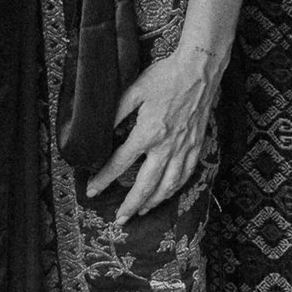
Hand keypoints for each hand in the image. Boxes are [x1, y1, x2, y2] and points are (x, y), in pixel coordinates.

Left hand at [90, 42, 221, 222]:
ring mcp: (184, 149)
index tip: (92, 190)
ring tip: (141, 212)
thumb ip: (116, 113)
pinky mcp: (197, 147)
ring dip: (153, 202)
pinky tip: (166, 194)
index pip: (120, 163)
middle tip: (119, 219)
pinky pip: (186, 176)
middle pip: (145, 185)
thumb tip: (99, 130)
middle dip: (130, 205)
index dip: (103, 179)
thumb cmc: (165, 77)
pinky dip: (175, 189)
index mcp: (148, 132)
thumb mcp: (134, 90)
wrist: (199, 71)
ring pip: (168, 186)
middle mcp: (167, 146)